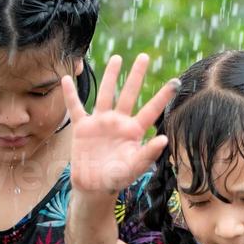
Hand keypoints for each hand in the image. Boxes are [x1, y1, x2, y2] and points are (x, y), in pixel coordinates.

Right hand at [62, 53, 178, 195]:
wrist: (94, 187)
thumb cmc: (117, 178)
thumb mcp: (134, 167)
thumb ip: (148, 154)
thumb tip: (164, 139)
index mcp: (134, 131)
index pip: (152, 109)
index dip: (163, 96)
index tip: (176, 81)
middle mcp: (118, 122)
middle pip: (129, 94)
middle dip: (136, 75)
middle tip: (144, 57)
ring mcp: (100, 122)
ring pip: (105, 94)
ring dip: (110, 76)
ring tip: (116, 58)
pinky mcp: (82, 127)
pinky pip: (76, 107)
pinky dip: (70, 94)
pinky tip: (67, 79)